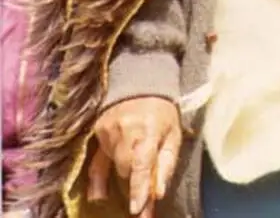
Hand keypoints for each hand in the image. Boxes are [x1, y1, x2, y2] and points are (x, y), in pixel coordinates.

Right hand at [88, 97, 181, 217]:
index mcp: (149, 128)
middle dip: (133, 184)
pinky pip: (96, 162)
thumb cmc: (162, 113)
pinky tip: (99, 195)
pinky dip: (99, 179)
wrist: (141, 84)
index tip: (137, 209)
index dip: (139, 187)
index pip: (141, 163)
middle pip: (124, 169)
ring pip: (112, 166)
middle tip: (142, 202)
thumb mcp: (174, 135)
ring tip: (133, 178)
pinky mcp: (97, 132)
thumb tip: (158, 193)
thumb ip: (167, 163)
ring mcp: (108, 131)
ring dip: (123, 174)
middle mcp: (125, 129)